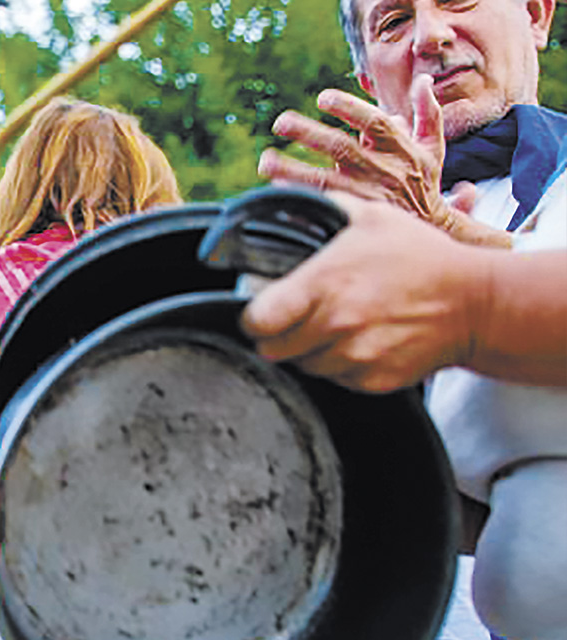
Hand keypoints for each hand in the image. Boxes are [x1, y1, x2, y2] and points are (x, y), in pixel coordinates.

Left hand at [240, 192, 486, 392]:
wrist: (477, 302)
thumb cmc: (420, 256)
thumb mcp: (370, 218)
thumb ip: (321, 209)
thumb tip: (282, 199)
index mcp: (323, 285)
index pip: (256, 321)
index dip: (253, 317)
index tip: (262, 310)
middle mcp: (335, 325)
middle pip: (272, 350)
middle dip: (278, 334)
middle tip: (295, 318)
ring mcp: (355, 357)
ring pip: (303, 366)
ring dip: (309, 350)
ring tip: (334, 326)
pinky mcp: (373, 380)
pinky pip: (336, 380)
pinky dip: (339, 365)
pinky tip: (358, 341)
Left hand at [260, 77, 509, 247]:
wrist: (430, 230)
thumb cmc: (422, 182)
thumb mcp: (432, 148)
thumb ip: (427, 113)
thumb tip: (422, 80)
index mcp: (399, 149)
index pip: (374, 122)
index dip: (349, 108)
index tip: (322, 97)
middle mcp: (381, 171)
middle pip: (341, 149)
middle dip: (310, 134)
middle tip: (280, 122)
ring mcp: (365, 197)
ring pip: (326, 182)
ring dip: (293, 172)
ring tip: (265, 162)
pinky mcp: (354, 219)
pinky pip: (322, 208)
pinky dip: (301, 200)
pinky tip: (277, 193)